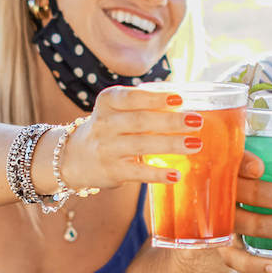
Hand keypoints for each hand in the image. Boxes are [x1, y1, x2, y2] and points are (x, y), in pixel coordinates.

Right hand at [60, 86, 208, 190]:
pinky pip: (137, 173)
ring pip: (141, 145)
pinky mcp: (112, 171)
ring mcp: (107, 148)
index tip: (179, 98)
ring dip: (171, 144)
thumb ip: (144, 105)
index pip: (131, 97)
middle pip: (141, 121)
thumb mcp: (117, 110)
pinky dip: (157, 174)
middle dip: (171, 121)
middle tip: (196, 121)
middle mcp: (104, 124)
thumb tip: (184, 102)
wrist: (74, 158)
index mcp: (108, 102)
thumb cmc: (110, 128)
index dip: (155, 97)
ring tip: (195, 144)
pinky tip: (176, 175)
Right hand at [225, 150, 271, 272]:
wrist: (232, 218)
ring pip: (235, 223)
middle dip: (258, 194)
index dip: (242, 163)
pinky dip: (253, 265)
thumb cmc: (264, 186)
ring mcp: (220, 221)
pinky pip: (233, 259)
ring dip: (262, 225)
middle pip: (232, 191)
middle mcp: (221, 193)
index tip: (260, 168)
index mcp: (232, 168)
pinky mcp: (223, 247)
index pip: (231, 159)